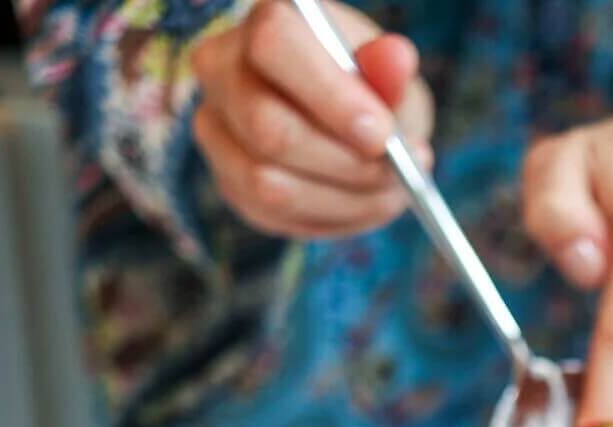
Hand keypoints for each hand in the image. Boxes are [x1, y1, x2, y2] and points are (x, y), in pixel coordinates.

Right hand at [189, 0, 433, 238]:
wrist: (352, 123)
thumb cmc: (370, 90)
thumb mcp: (390, 78)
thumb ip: (390, 72)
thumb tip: (395, 57)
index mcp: (264, 25)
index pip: (275, 45)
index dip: (331, 97)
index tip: (381, 133)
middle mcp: (222, 70)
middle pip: (268, 128)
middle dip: (344, 161)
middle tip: (395, 170)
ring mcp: (216, 128)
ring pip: (269, 183)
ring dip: (344, 197)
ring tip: (389, 189)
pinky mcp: (228, 180)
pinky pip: (276, 214)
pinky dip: (332, 216)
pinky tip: (362, 201)